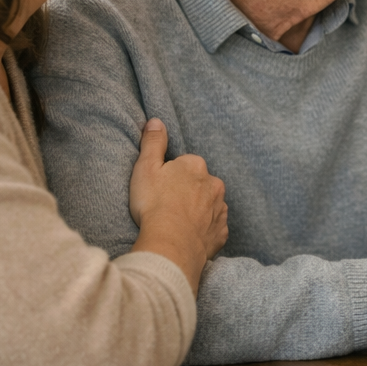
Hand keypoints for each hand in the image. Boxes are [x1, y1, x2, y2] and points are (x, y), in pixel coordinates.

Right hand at [128, 118, 227, 293]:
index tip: (159, 189)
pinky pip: (213, 228)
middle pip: (200, 184)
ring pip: (209, 205)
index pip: (185, 164)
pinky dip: (204, 230)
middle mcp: (214, 185)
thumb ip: (153, 142)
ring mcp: (220, 209)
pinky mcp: (221, 232)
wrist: (170, 244)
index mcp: (196, 166)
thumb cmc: (154, 204)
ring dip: (198, 210)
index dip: (170, 176)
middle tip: (167, 206)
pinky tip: (189, 236)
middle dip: (187, 191)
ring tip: (177, 223)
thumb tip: (156, 121)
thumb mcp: (145, 168)